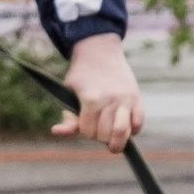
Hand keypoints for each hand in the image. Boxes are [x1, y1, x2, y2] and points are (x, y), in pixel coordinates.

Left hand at [53, 33, 143, 152]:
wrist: (100, 52)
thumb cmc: (81, 75)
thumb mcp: (69, 92)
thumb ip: (68, 116)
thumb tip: (56, 132)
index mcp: (91, 98)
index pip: (87, 131)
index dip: (84, 131)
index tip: (83, 124)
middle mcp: (110, 99)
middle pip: (104, 134)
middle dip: (98, 136)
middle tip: (97, 128)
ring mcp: (125, 99)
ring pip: (123, 132)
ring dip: (116, 141)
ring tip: (111, 140)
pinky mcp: (137, 97)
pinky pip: (138, 123)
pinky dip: (132, 130)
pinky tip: (124, 127)